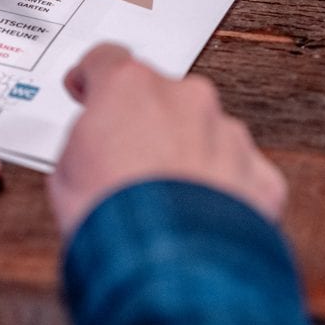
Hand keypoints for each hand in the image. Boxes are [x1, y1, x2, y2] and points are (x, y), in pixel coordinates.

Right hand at [49, 44, 286, 236]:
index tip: (87, 88)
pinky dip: (221, 191)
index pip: (107, 59)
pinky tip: (197, 218)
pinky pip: (238, 173)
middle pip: (160, 97)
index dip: (93, 77)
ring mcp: (227, 134)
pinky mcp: (259, 174)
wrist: (168, 264)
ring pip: (203, 134)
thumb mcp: (65, 170)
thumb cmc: (112, 214)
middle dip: (144, 123)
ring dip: (184, 156)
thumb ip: (85, 142)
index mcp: (129, 87)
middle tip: (123, 162)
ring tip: (161, 200)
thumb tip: (93, 149)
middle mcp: (185, 99)